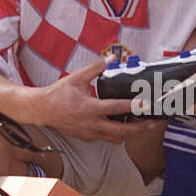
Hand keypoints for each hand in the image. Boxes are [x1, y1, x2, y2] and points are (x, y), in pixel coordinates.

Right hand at [34, 58, 160, 142]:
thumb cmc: (58, 94)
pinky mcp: (87, 137)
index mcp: (89, 108)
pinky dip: (116, 133)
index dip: (134, 106)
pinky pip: (106, 138)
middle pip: (121, 131)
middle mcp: (91, 124)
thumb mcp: (77, 77)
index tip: (146, 104)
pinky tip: (121, 124)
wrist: (42, 110)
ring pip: (115, 138)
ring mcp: (89, 133)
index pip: (117, 108)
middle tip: (152, 123)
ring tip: (140, 124)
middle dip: (139, 128)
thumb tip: (111, 58)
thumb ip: (96, 68)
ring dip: (129, 133)